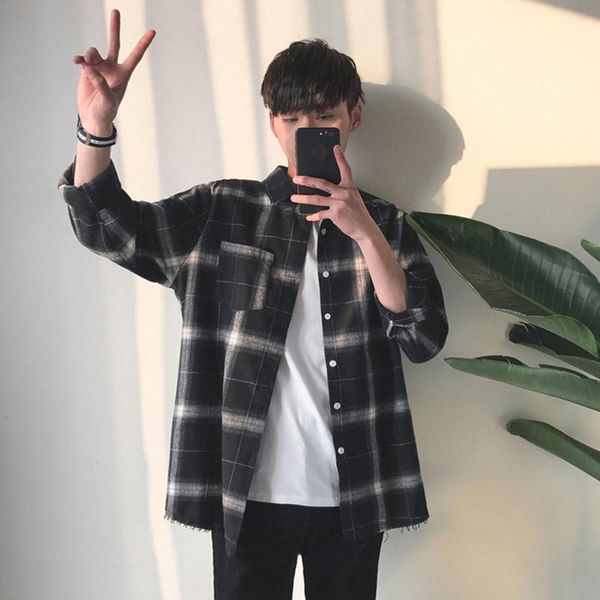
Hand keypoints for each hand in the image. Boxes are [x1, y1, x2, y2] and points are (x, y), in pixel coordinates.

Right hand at [73, 8, 155, 133]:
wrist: (93, 118)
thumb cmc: (106, 112)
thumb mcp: (107, 101)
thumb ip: (100, 84)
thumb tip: (91, 68)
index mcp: (123, 75)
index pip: (135, 56)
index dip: (142, 44)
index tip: (152, 31)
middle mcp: (112, 68)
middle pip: (115, 43)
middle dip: (114, 27)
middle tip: (116, 11)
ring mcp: (100, 68)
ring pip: (94, 51)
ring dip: (89, 55)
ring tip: (85, 64)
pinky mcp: (88, 70)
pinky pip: (83, 59)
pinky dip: (80, 59)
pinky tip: (76, 62)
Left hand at [291, 145, 378, 241]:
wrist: (364, 228)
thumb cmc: (359, 214)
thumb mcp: (354, 198)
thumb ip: (342, 192)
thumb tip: (328, 190)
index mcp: (349, 187)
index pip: (345, 169)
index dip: (340, 157)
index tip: (335, 148)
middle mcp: (343, 193)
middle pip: (322, 183)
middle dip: (307, 180)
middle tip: (296, 179)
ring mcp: (339, 203)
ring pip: (316, 199)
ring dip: (303, 199)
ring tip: (294, 198)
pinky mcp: (335, 214)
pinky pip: (320, 214)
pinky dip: (313, 216)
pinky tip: (309, 217)